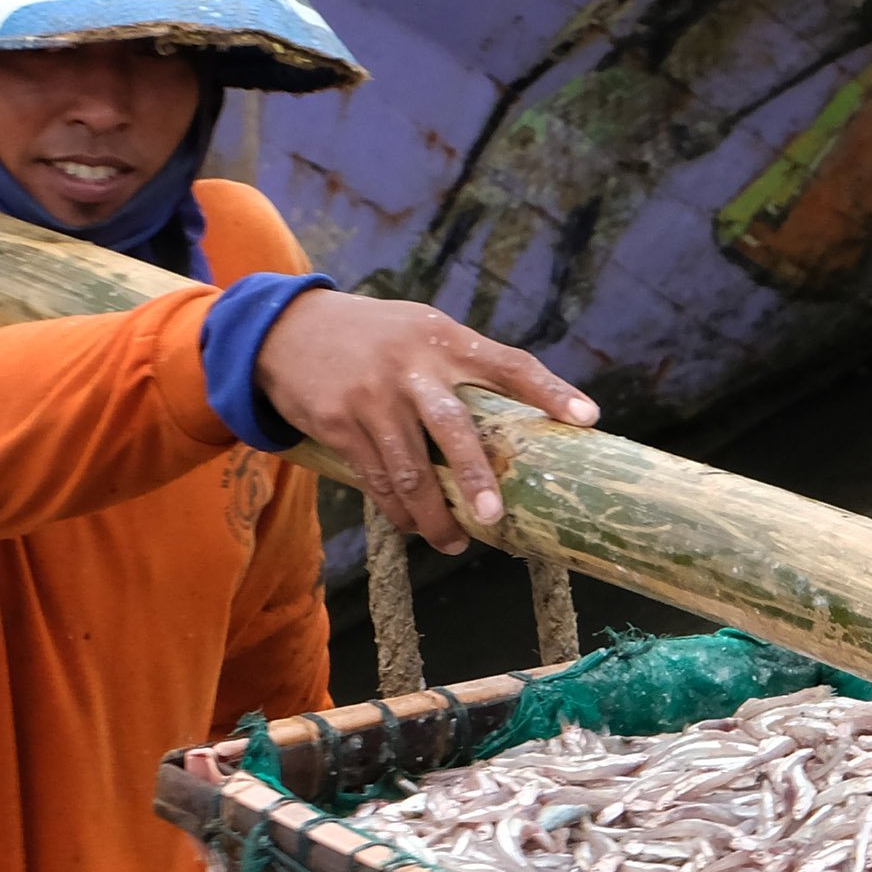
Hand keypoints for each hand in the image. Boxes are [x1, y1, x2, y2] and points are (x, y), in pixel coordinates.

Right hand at [253, 289, 597, 552]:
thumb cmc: (376, 337)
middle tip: (495, 517)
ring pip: (408, 470)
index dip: (549, 390)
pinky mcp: (338, 424)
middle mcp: (410, 368)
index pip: (509, 364)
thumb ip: (466, 363)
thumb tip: (526, 412)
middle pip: (452, 429)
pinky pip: (376, 479)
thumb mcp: (422, 331)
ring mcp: (372, 398)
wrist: (284, 328)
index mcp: (444, 340)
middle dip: (474, 477)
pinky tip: (414, 526)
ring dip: (433, 515)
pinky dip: (398, 510)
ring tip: (455, 542)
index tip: (588, 418)